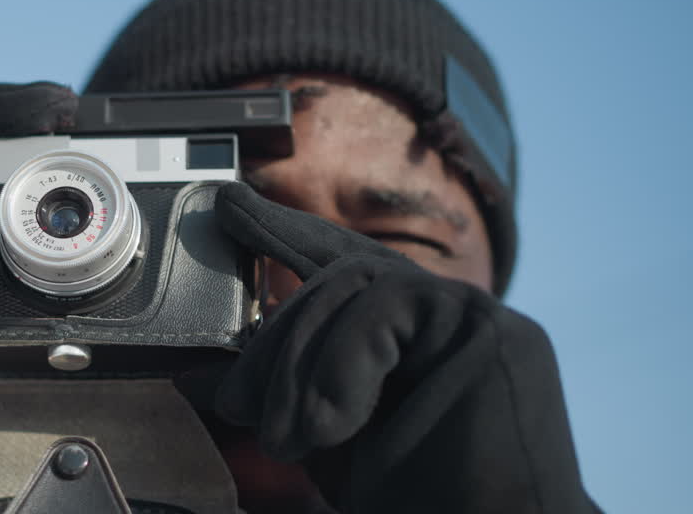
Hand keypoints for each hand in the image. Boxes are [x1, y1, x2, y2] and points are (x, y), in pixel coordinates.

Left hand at [212, 182, 598, 512]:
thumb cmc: (413, 501)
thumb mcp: (323, 437)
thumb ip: (280, 392)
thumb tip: (204, 376)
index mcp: (414, 330)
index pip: (345, 262)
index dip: (285, 232)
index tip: (232, 208)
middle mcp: (447, 312)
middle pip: (339, 275)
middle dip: (275, 337)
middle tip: (236, 405)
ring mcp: (472, 315)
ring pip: (354, 284)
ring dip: (299, 363)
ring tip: (284, 439)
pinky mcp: (488, 330)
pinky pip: (384, 309)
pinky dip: (340, 367)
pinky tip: (329, 426)